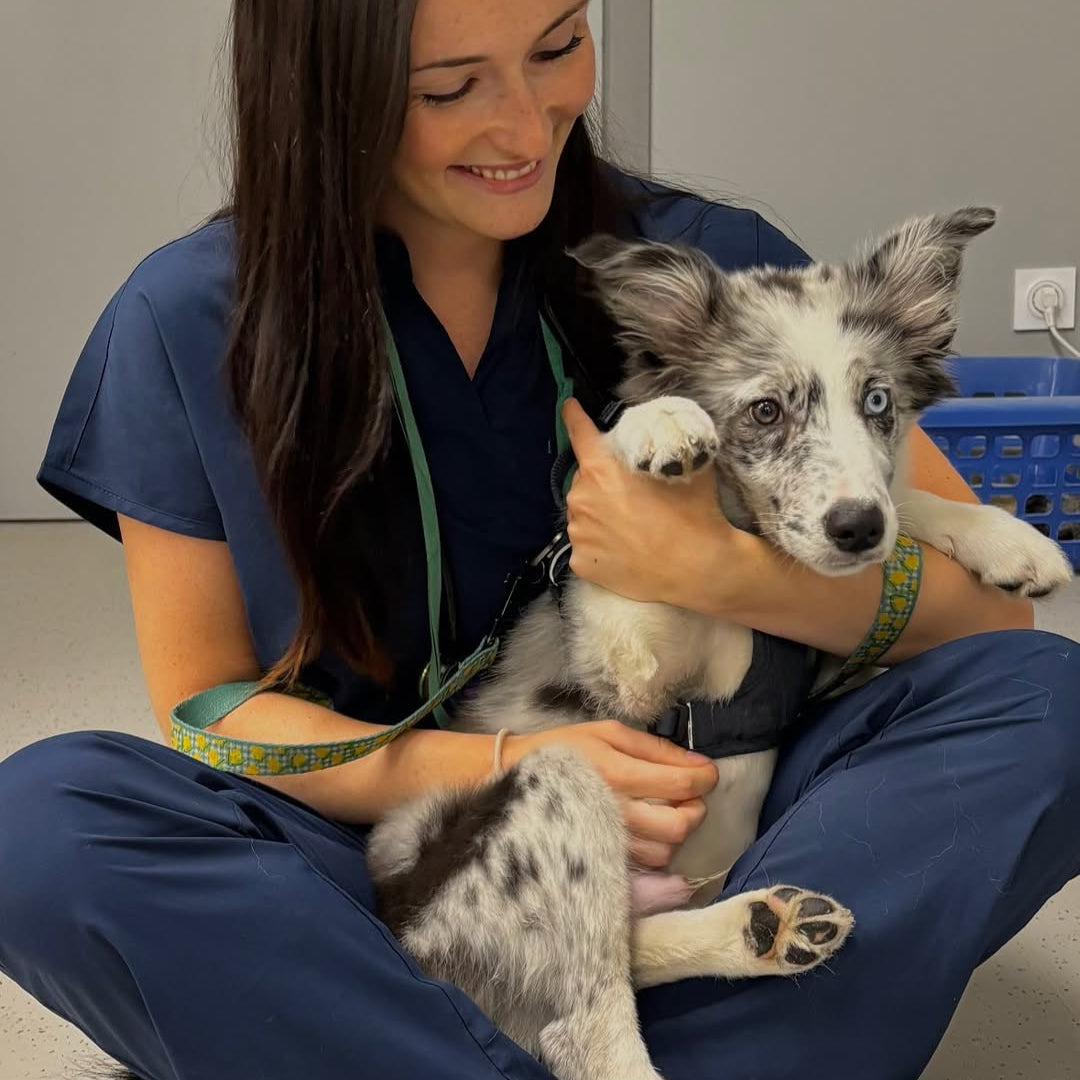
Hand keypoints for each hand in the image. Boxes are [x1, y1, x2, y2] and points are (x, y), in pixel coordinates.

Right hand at [503, 719, 717, 868]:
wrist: (512, 779)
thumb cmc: (563, 749)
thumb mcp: (608, 732)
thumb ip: (654, 747)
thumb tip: (697, 762)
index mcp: (618, 773)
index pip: (682, 784)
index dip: (705, 779)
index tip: (706, 774)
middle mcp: (615, 812)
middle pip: (680, 826)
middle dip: (695, 810)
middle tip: (688, 795)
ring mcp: (607, 842)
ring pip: (665, 851)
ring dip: (674, 831)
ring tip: (663, 811)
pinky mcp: (600, 860)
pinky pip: (645, 866)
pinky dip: (655, 848)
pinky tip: (645, 829)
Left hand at [561, 398, 738, 606]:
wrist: (697, 569)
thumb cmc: (693, 515)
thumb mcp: (685, 466)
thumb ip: (663, 445)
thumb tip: (661, 432)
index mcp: (601, 470)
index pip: (580, 434)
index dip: (574, 417)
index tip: (569, 407)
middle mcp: (581, 499)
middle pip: (584, 480)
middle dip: (602, 482)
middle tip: (631, 497)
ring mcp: (578, 534)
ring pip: (583, 514)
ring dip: (599, 514)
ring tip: (631, 528)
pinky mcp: (581, 563)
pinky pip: (586, 546)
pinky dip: (600, 545)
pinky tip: (625, 550)